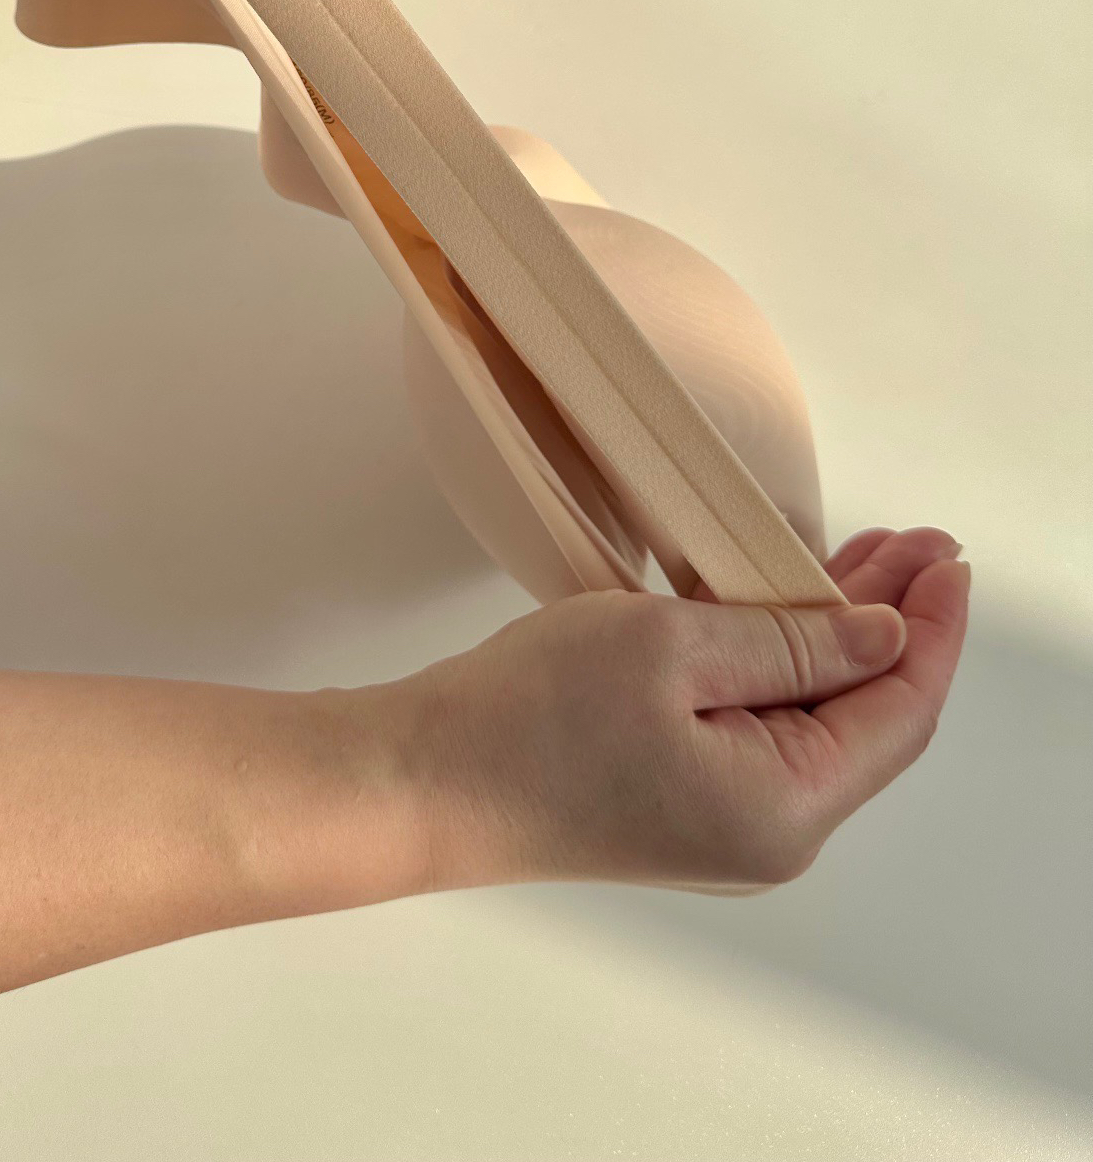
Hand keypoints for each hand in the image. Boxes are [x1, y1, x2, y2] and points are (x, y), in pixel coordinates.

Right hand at [394, 526, 968, 894]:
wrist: (426, 779)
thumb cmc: (531, 717)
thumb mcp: (674, 646)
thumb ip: (794, 643)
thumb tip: (885, 638)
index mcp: (783, 808)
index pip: (897, 713)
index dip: (931, 630)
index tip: (947, 558)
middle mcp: (768, 832)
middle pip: (863, 718)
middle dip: (894, 625)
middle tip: (919, 543)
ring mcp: (722, 821)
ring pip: (811, 717)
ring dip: (837, 636)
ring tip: (869, 559)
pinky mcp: (680, 799)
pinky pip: (760, 726)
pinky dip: (784, 662)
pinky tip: (786, 608)